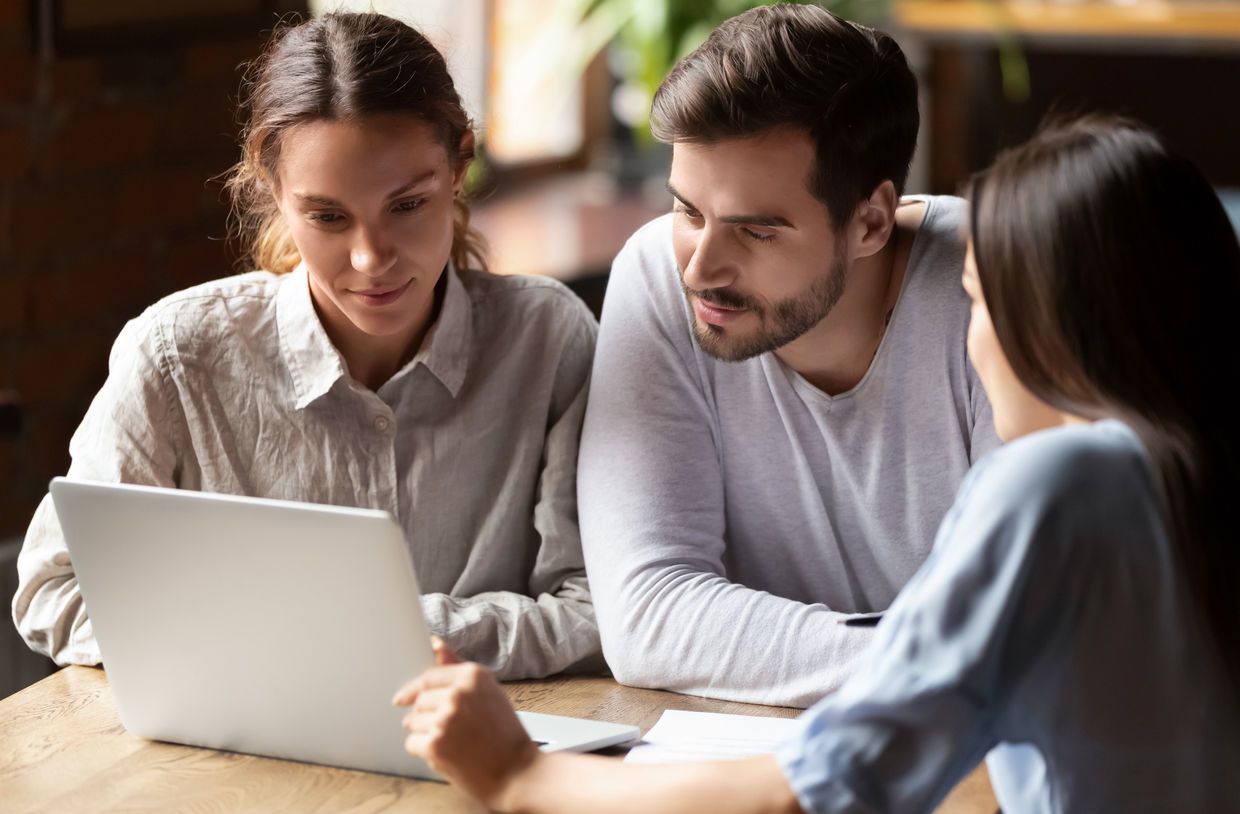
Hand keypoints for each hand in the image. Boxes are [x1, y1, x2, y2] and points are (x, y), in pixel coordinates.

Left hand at [393, 637, 539, 809]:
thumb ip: (457, 667)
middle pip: (419, 701)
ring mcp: (445, 719)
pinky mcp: (435, 745)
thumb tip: (434, 643)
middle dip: (426, 716)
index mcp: (473, 675)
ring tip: (452, 742)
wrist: (517, 772)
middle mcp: (458, 693)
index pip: (428, 677)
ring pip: (412, 722)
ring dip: (425, 733)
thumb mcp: (487, 692)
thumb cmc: (505, 734)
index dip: (414, 690)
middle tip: (448, 730)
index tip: (404, 698)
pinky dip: (424, 752)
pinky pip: (412, 743)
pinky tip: (447, 754)